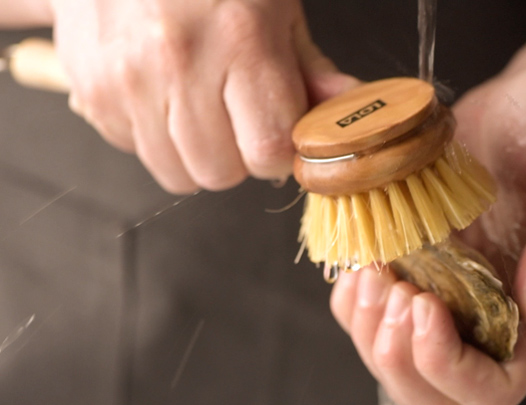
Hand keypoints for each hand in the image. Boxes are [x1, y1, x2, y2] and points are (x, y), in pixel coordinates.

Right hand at [48, 0, 356, 192]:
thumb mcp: (275, 5)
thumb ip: (309, 68)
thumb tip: (344, 113)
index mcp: (240, 40)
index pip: (269, 151)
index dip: (280, 151)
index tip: (279, 132)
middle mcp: (179, 62)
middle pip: (221, 173)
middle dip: (238, 157)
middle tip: (238, 116)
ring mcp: (127, 79)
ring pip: (175, 174)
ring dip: (195, 153)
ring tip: (199, 104)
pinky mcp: (90, 89)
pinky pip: (133, 150)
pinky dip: (153, 135)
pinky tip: (162, 93)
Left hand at [329, 67, 525, 404]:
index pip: (494, 391)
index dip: (452, 371)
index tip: (427, 305)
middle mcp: (486, 317)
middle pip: (436, 399)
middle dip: (399, 362)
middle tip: (394, 291)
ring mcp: (445, 295)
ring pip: (393, 362)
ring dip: (368, 331)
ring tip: (372, 270)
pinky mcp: (412, 266)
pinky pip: (368, 313)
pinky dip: (352, 299)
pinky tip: (360, 261)